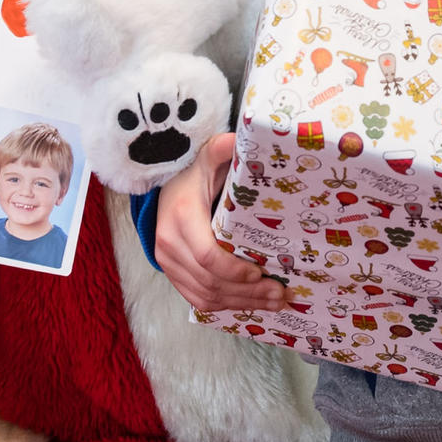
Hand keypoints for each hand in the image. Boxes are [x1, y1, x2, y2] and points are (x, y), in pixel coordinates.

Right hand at [153, 133, 286, 312]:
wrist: (162, 188)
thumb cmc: (192, 175)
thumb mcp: (206, 158)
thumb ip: (221, 150)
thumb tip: (241, 137)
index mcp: (181, 217)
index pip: (207, 256)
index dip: (234, 271)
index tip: (261, 273)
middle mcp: (169, 243)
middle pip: (210, 281)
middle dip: (247, 292)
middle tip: (279, 294)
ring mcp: (167, 261)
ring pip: (205, 295)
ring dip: (240, 302)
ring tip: (272, 302)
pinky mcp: (170, 272)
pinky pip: (196, 299)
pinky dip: (224, 304)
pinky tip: (249, 303)